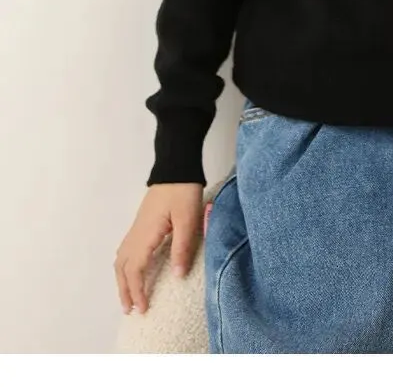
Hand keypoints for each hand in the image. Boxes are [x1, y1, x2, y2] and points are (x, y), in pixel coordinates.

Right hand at [114, 183, 203, 313]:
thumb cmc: (183, 191)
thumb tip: (177, 277)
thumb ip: (183, 247)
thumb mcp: (188, 219)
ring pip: (121, 259)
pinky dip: (125, 266)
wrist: (176, 166)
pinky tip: (133, 269)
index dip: (137, 291)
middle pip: (122, 267)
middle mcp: (136, 233)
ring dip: (123, 279)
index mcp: (146, 234)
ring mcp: (137, 227)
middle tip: (130, 310)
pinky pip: (126, 249)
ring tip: (129, 296)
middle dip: (124, 290)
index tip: (143, 309)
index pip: (135, 270)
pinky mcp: (141, 223)